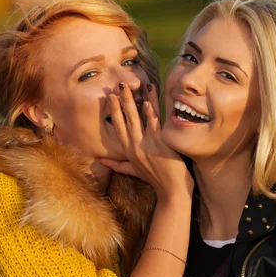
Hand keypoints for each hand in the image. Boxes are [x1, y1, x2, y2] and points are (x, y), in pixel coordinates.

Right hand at [100, 82, 192, 199]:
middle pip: (126, 120)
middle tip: (119, 85)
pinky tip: (147, 100)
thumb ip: (119, 165)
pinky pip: (154, 124)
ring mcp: (147, 145)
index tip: (110, 97)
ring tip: (135, 85)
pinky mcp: (160, 144)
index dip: (114, 112)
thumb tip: (104, 161)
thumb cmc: (155, 180)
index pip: (118, 128)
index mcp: (129, 152)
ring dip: (136, 101)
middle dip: (122, 101)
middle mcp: (135, 147)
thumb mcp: (134, 171)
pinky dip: (151, 112)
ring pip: (139, 119)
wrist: (171, 191)